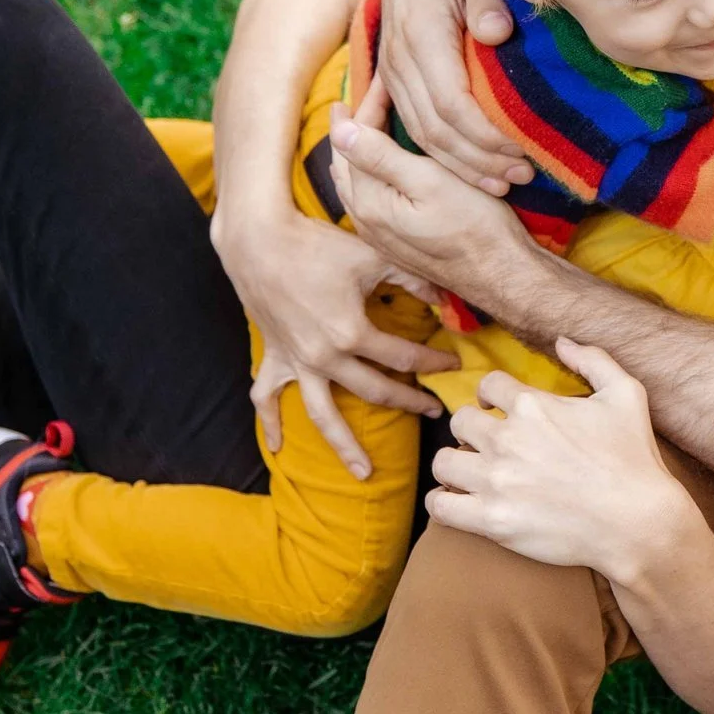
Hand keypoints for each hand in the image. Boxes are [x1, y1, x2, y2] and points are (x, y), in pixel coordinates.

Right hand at [211, 203, 458, 475]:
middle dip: (408, 402)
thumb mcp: (372, 257)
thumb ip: (413, 279)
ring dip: (344, 444)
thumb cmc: (316, 244)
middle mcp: (324, 356)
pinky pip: (267, 398)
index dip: (433, 361)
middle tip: (433, 411)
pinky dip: (270, 422)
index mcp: (351, 334)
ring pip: (323, 413)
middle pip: (375, 390)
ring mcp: (297, 361)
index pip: (404, 356)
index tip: (453, 364)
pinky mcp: (274, 356)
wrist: (260, 240)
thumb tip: (445, 298)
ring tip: (364, 473)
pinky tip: (278, 447)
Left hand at [327, 117, 539, 304]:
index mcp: (369, 201)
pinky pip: (370, 199)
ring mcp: (379, 234)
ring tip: (357, 128)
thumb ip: (380, 155)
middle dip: (352, 129)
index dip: (368, 105)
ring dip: (357, 152)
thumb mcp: (429, 182)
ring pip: (355, 183)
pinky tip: (379, 169)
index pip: (356, 142)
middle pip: (348, 163)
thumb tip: (339, 128)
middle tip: (353, 98)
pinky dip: (369, 174)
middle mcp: (365, 220)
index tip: (383, 78)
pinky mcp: (396, 242)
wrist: (501, 275)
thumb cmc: (474, 226)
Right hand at [375, 0, 536, 194]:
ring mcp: (395, 67)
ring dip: (461, 164)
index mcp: (422, 31)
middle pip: (436, 129)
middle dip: (479, 161)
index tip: (524, 150)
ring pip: (421, 133)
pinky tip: (471, 166)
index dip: (487, 137)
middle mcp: (402, 56)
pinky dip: (441, 151)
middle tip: (523, 177)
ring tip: (504, 182)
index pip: (452, 104)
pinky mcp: (396, 72)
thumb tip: (497, 35)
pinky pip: (412, 122)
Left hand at [428, 340, 703, 576]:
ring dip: (454, 465)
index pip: (488, 385)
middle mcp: (507, 439)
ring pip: (443, 461)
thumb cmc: (634, 460)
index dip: (491, 395)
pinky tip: (459, 502)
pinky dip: (443, 502)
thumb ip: (593, 360)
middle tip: (486, 445)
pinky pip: (440, 505)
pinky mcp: (491, 520)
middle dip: (471, 429)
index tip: (495, 409)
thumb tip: (562, 341)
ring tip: (469, 474)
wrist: (638, 523)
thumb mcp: (626, 395)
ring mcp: (496, 481)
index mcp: (533, 406)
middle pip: (459, 421)